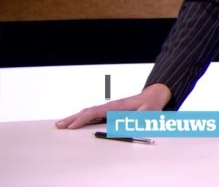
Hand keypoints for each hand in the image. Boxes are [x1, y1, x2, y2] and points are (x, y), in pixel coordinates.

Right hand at [55, 83, 171, 128]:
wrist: (153, 97)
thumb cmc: (150, 105)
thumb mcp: (147, 114)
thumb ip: (136, 121)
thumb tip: (124, 128)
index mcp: (116, 107)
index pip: (95, 112)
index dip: (83, 119)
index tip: (72, 126)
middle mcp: (110, 107)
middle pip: (88, 112)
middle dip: (73, 118)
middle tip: (59, 126)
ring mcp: (109, 109)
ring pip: (88, 113)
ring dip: (75, 118)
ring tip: (61, 124)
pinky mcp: (110, 112)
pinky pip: (93, 115)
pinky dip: (83, 118)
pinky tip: (76, 123)